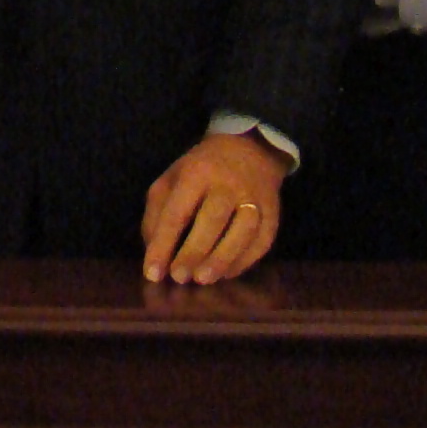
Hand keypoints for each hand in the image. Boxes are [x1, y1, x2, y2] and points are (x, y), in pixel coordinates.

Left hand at [141, 130, 287, 285]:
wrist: (249, 149)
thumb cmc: (201, 170)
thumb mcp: (171, 179)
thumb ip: (157, 213)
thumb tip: (155, 252)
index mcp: (197, 173)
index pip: (177, 212)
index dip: (163, 244)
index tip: (152, 273)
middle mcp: (228, 184)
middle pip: (212, 220)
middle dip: (194, 252)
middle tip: (179, 278)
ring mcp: (255, 197)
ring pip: (242, 232)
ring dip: (222, 259)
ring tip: (203, 279)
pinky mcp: (274, 212)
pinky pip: (262, 241)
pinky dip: (245, 261)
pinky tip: (226, 273)